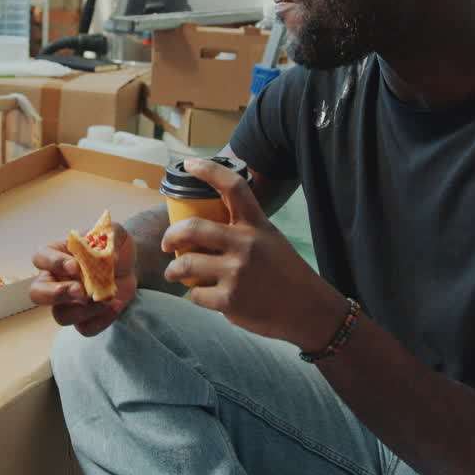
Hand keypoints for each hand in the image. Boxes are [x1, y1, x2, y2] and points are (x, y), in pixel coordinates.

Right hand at [29, 221, 135, 335]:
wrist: (130, 265)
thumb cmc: (113, 246)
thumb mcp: (114, 233)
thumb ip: (111, 239)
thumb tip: (111, 259)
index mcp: (56, 255)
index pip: (40, 258)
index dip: (54, 263)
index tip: (75, 266)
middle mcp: (56, 281)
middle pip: (37, 294)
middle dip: (56, 294)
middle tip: (80, 291)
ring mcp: (69, 303)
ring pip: (61, 316)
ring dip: (83, 311)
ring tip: (105, 299)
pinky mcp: (86, 317)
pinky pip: (86, 328)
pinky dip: (102, 320)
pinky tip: (116, 305)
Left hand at [162, 158, 341, 345]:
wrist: (308, 310)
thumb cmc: (284, 272)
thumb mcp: (269, 239)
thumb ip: (241, 230)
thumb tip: (200, 229)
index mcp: (256, 225)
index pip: (232, 187)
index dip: (208, 170)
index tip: (188, 163)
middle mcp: (246, 245)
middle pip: (192, 228)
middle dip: (170, 236)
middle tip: (166, 244)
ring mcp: (237, 273)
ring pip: (185, 264)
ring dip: (173, 270)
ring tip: (174, 272)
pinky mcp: (230, 301)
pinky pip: (195, 294)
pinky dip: (195, 295)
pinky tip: (204, 295)